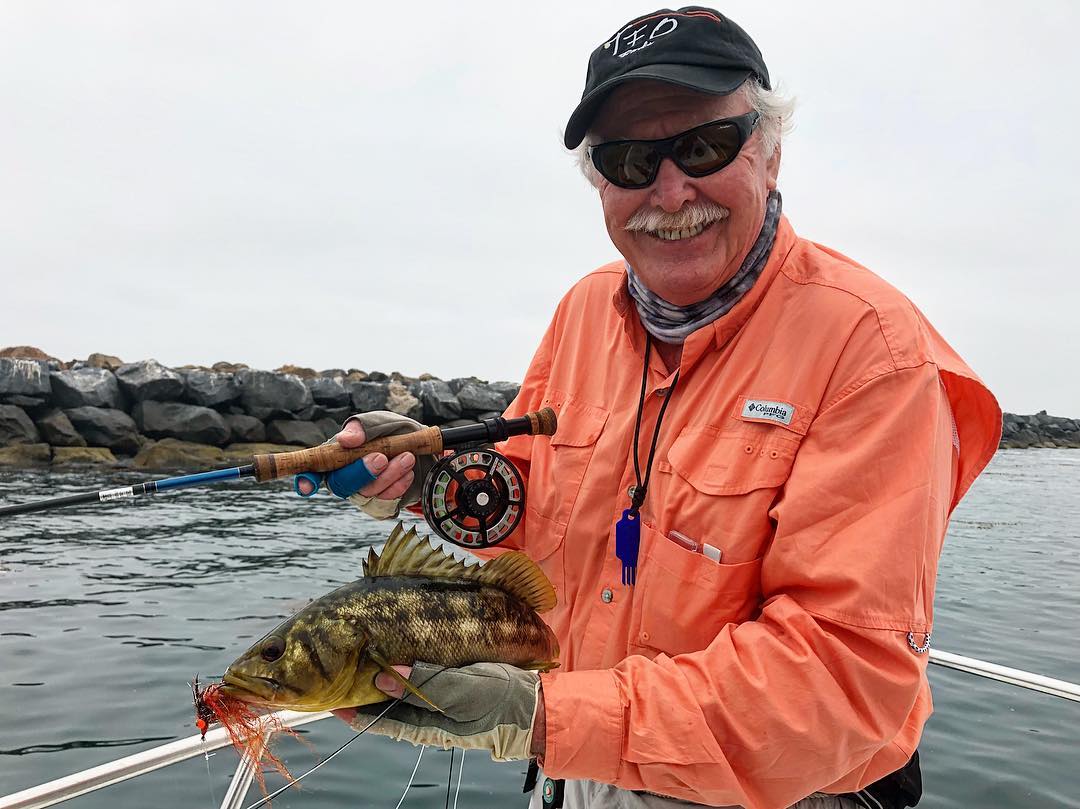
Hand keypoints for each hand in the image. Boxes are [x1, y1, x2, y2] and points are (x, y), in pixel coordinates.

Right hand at [293, 411, 430, 518]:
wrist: (417, 445)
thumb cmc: (388, 432)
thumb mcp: (376, 423)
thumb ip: (360, 429)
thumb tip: (345, 440)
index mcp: (334, 457)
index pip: (312, 472)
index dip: (306, 481)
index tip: (308, 487)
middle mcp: (343, 479)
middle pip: (342, 484)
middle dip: (361, 472)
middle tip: (381, 458)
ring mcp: (362, 494)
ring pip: (368, 493)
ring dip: (389, 475)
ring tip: (407, 457)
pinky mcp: (380, 504)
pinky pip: (386, 501)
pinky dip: (399, 486)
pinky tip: (409, 472)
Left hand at [333, 662, 544, 761]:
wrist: (537, 707)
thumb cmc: (501, 702)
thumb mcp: (463, 691)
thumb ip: (424, 683)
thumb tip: (382, 676)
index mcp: (425, 724)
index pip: (376, 717)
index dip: (351, 708)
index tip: (327, 697)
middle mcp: (426, 715)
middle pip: (384, 702)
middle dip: (361, 686)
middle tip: (338, 667)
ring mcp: (438, 703)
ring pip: (399, 689)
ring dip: (380, 674)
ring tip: (359, 656)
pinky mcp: (450, 687)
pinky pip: (418, 680)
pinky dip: (403, 667)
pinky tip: (398, 653)